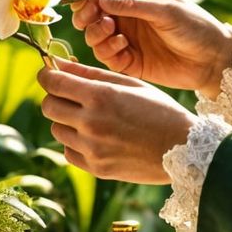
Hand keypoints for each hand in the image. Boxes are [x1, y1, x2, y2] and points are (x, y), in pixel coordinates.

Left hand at [36, 58, 192, 183]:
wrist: (184, 149)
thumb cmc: (160, 110)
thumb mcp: (130, 84)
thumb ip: (91, 73)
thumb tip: (58, 63)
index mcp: (100, 96)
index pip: (52, 82)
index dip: (47, 75)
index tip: (50, 73)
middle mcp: (91, 123)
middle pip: (48, 106)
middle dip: (55, 96)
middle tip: (71, 95)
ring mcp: (92, 149)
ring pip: (56, 129)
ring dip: (66, 120)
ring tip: (90, 117)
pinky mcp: (95, 168)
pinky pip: (69, 151)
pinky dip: (75, 142)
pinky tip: (96, 136)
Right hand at [70, 0, 231, 92]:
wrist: (212, 60)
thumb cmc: (195, 27)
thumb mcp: (167, 11)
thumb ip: (134, 5)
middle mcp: (130, 12)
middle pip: (95, 9)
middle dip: (87, 13)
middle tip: (90, 18)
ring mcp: (128, 36)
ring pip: (95, 32)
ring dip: (95, 31)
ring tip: (110, 30)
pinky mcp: (129, 59)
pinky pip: (106, 54)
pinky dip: (106, 50)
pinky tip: (121, 46)